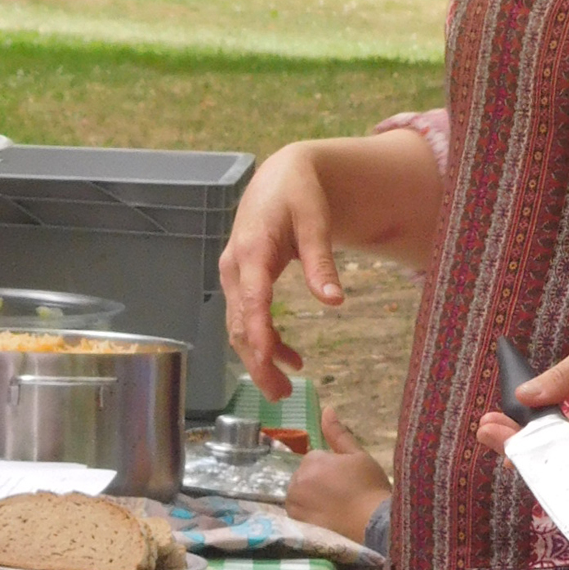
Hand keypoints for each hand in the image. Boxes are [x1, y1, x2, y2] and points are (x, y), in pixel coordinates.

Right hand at [219, 142, 342, 400]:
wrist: (280, 176)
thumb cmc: (299, 193)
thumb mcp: (316, 221)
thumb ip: (322, 262)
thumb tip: (335, 302)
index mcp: (251, 251)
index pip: (251, 301)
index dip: (257, 334)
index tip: (267, 363)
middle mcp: (234, 267)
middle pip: (239, 323)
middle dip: (257, 361)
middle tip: (281, 393)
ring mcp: (234, 275)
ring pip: (240, 326)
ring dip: (259, 357)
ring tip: (286, 385)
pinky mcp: (241, 281)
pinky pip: (247, 317)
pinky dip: (264, 340)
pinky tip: (289, 356)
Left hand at [286, 411, 391, 541]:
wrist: (373, 523)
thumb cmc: (370, 487)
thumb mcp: (358, 455)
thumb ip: (338, 433)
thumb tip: (326, 409)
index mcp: (313, 461)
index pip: (315, 458)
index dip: (332, 467)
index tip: (348, 477)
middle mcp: (298, 479)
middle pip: (305, 473)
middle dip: (318, 479)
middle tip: (343, 491)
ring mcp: (295, 501)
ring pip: (298, 490)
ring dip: (310, 494)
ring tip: (334, 503)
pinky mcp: (296, 520)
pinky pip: (295, 509)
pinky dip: (305, 510)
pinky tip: (324, 514)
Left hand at [477, 306, 568, 459]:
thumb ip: (567, 373)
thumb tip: (526, 395)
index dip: (539, 452)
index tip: (507, 454)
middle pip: (567, 450)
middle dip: (523, 443)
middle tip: (484, 430)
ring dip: (530, 436)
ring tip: (490, 423)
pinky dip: (546, 427)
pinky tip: (518, 417)